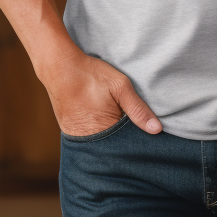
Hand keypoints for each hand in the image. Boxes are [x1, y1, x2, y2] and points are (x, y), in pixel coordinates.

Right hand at [39, 49, 161, 136]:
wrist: (60, 68)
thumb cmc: (92, 75)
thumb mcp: (120, 86)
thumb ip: (138, 109)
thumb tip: (157, 130)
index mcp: (103, 131)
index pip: (127, 146)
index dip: (137, 140)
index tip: (146, 135)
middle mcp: (88, 141)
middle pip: (114, 148)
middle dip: (124, 141)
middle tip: (128, 122)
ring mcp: (77, 138)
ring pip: (102, 144)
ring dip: (111, 138)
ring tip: (114, 119)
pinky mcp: (70, 132)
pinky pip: (89, 139)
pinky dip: (99, 133)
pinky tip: (104, 121)